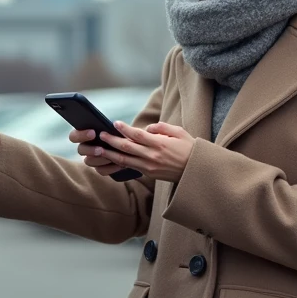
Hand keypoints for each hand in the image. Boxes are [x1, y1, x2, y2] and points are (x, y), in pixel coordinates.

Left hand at [76, 122, 193, 182]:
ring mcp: (149, 166)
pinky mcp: (149, 174)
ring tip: (100, 148)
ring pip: (125, 160)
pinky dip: (120, 163)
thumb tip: (147, 128)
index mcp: (160, 144)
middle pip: (127, 147)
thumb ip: (161, 127)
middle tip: (101, 135)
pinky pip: (131, 167)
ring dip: (111, 154)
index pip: (137, 135)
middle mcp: (152, 156)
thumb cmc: (189, 148)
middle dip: (111, 141)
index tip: (114, 123)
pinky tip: (112, 158)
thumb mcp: (179, 132)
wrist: (195, 171)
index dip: (124, 128)